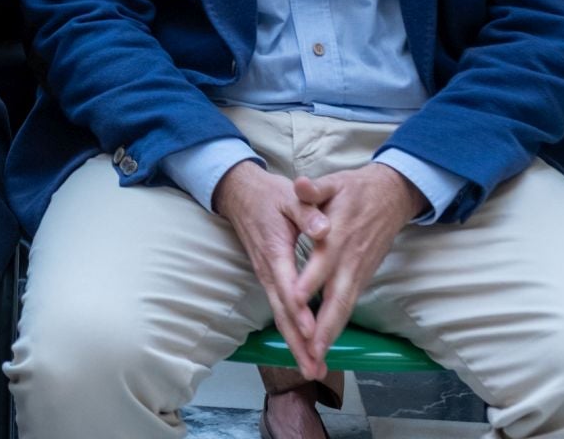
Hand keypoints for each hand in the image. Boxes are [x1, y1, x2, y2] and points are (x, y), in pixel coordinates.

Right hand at [213, 162, 331, 378]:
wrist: (239, 194)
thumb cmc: (268, 195)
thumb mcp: (289, 196)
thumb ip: (307, 211)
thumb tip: (324, 228)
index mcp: (275, 251)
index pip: (288, 287)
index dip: (300, 311)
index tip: (313, 333)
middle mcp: (268, 271)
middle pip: (282, 313)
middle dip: (298, 343)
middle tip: (314, 369)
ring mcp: (267, 277)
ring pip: (280, 316)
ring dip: (295, 344)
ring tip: (312, 369)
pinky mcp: (269, 279)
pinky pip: (280, 311)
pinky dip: (292, 332)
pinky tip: (303, 348)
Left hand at [289, 164, 425, 371]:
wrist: (392, 195)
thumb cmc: (356, 188)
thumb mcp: (333, 182)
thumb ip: (314, 189)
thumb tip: (301, 185)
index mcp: (339, 235)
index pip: (323, 262)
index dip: (309, 281)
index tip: (294, 299)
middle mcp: (350, 259)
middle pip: (337, 297)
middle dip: (324, 327)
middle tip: (310, 352)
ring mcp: (359, 270)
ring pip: (345, 307)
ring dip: (331, 334)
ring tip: (316, 360)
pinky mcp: (363, 276)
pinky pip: (349, 305)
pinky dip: (338, 325)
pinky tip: (325, 343)